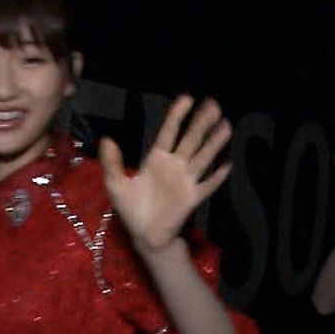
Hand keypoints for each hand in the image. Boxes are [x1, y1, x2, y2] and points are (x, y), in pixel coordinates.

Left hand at [100, 95, 232, 252]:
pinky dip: (217, 177)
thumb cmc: (131, 208)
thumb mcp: (115, 185)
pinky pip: (207, 185)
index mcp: (156, 159)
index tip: (187, 98)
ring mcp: (185, 181)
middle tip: (214, 104)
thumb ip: (112, 163)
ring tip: (226, 125)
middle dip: (201, 123)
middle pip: (190, 140)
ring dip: (214, 143)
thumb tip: (106, 139)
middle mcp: (174, 165)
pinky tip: (228, 165)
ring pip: (202, 157)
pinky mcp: (192, 198)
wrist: (144, 234)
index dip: (177, 115)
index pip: (169, 132)